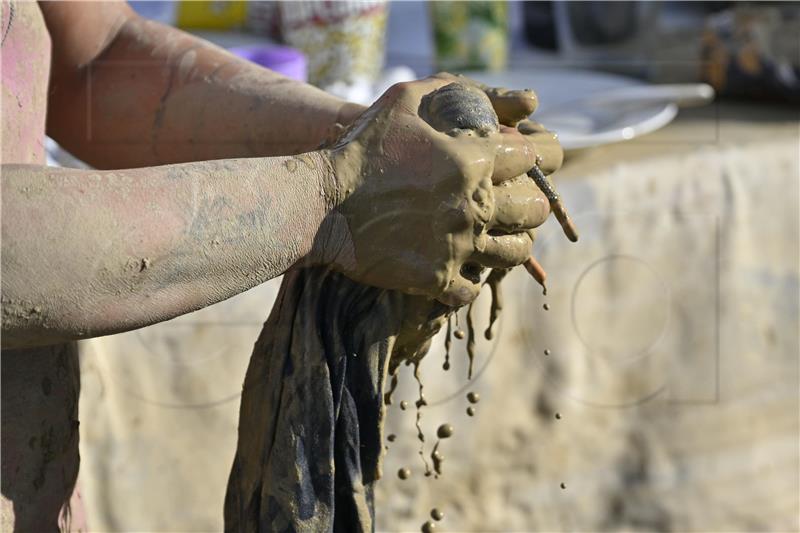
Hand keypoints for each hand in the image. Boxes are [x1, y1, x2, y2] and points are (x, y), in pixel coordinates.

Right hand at [316, 75, 561, 305]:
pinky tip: (463, 270)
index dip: (529, 157)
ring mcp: (458, 247)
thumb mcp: (403, 100)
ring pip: (514, 253)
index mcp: (473, 162)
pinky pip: (472, 290)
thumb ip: (452, 89)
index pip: (529, 158)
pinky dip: (470, 282)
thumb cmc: (361, 149)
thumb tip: (507, 97)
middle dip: (536, 203)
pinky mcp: (437, 279)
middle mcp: (474, 206)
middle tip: (530, 204)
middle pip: (533, 209)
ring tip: (508, 239)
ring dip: (516, 244)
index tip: (522, 162)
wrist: (321, 205)